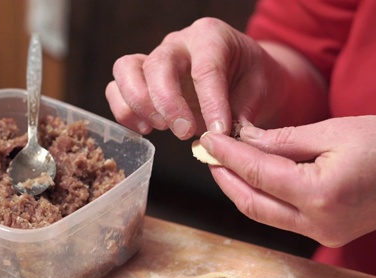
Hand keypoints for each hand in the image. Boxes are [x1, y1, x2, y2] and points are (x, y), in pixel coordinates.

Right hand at [105, 17, 279, 139]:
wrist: (245, 77)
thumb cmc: (251, 82)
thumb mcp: (259, 93)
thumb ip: (242, 116)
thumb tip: (223, 143)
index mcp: (212, 36)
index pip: (206, 67)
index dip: (210, 103)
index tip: (218, 133)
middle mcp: (179, 42)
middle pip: (159, 64)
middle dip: (169, 103)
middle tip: (186, 132)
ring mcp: (155, 57)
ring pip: (127, 69)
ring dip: (140, 104)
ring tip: (160, 129)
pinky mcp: (140, 77)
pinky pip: (116, 86)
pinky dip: (124, 110)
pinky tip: (144, 130)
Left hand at [198, 116, 375, 246]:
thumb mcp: (332, 130)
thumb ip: (283, 140)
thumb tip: (245, 140)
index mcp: (320, 193)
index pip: (258, 174)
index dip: (228, 155)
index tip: (207, 139)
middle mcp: (318, 222)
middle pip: (253, 204)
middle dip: (225, 178)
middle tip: (208, 154)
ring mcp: (323, 234)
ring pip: (265, 215)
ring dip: (241, 190)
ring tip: (224, 163)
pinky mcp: (328, 235)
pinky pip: (283, 218)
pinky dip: (264, 197)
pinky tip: (255, 177)